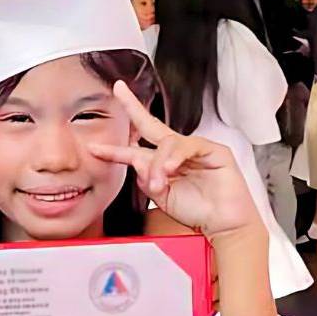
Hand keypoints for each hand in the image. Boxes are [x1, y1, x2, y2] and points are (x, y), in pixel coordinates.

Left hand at [88, 81, 261, 241]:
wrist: (223, 225)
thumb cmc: (197, 211)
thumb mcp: (162, 197)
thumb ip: (147, 179)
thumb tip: (137, 162)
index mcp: (162, 163)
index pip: (135, 149)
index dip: (114, 149)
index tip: (93, 148)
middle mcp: (176, 151)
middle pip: (151, 124)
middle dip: (133, 106)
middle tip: (119, 90)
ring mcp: (195, 148)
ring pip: (167, 143)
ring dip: (158, 164)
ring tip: (158, 184)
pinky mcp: (214, 150)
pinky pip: (188, 146)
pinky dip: (175, 158)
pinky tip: (170, 170)